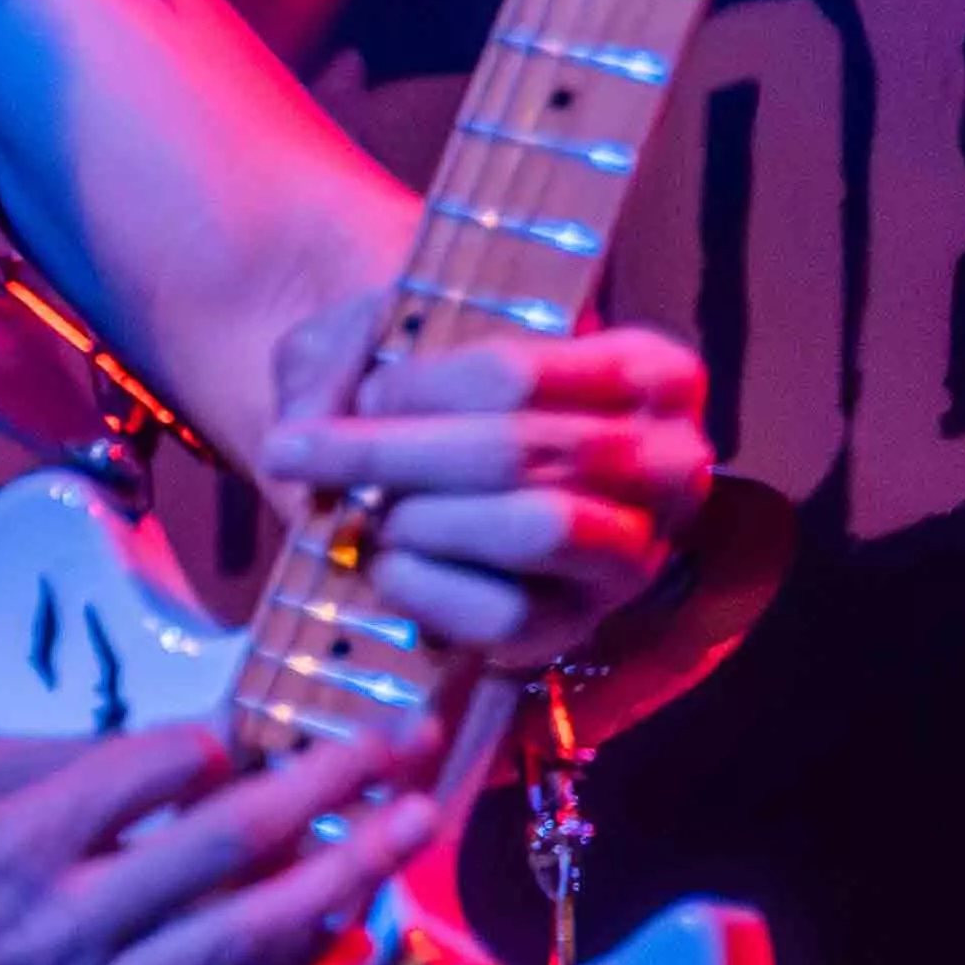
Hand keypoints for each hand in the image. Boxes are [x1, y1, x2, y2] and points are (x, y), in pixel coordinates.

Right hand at [0, 721, 449, 964]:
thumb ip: (38, 761)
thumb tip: (159, 751)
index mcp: (7, 846)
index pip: (150, 773)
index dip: (218, 741)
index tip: (254, 728)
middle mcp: (61, 927)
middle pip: (227, 847)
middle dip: (330, 786)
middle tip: (404, 743)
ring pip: (247, 944)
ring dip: (344, 881)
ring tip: (411, 832)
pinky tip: (355, 960)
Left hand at [255, 301, 706, 670]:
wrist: (452, 477)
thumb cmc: (436, 393)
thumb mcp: (395, 340)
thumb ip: (352, 352)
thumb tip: (312, 417)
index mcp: (649, 369)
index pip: (516, 373)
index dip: (419, 387)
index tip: (359, 394)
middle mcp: (669, 462)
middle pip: (515, 452)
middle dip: (388, 454)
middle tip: (295, 452)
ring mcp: (637, 551)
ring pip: (532, 529)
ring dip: (422, 518)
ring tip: (370, 510)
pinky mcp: (583, 624)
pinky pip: (507, 615)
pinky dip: (426, 589)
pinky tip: (387, 564)